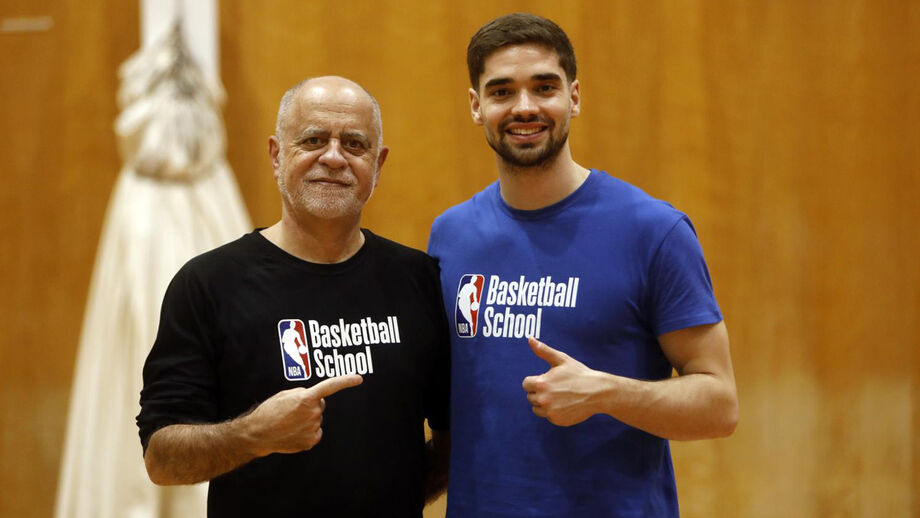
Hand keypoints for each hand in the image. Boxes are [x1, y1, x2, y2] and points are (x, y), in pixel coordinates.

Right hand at [243, 375, 362, 455]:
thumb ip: (303, 393)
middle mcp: (313, 413)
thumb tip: (314, 399)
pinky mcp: (311, 441)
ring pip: (316, 419)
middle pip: (320, 405)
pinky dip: (307, 431)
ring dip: (306, 419)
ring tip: (289, 422)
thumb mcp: (285, 394)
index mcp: (306, 398)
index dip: (345, 381)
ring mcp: (313, 428)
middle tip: (292, 410)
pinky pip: (315, 432)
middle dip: (310, 405)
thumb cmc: (269, 411)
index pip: (330, 387)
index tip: (358, 378)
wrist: (258, 434)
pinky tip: (294, 432)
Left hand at [522, 337, 603, 426]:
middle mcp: (543, 399)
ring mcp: (550, 412)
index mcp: (541, 383)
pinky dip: (554, 412)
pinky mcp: (557, 420)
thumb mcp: (561, 359)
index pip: (526, 384)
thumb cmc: (579, 373)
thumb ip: (543, 350)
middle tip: (557, 388)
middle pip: (530, 397)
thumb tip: (529, 338)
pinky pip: (548, 416)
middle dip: (540, 392)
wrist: (598, 392)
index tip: (548, 379)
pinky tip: (566, 405)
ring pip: (537, 409)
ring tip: (560, 396)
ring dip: (544, 403)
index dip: (536, 381)